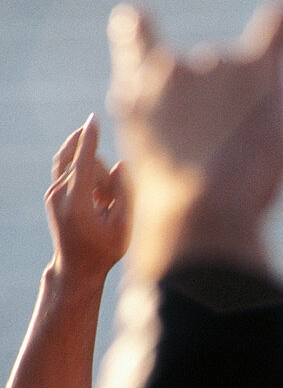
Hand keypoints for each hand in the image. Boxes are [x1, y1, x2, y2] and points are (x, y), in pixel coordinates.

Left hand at [46, 115, 131, 279]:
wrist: (77, 267)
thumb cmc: (105, 250)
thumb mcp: (123, 225)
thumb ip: (124, 192)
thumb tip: (121, 164)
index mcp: (77, 205)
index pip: (84, 163)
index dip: (90, 140)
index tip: (93, 119)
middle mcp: (59, 195)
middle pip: (85, 163)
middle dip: (104, 174)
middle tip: (111, 202)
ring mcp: (53, 193)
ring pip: (77, 164)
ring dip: (96, 175)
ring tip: (104, 203)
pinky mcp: (53, 193)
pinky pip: (69, 168)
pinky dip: (86, 173)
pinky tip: (97, 193)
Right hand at [107, 0, 282, 273]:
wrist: (199, 212)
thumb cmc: (185, 212)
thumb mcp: (165, 171)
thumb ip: (180, 138)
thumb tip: (207, 140)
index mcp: (136, 94)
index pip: (137, 39)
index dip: (141, 32)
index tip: (141, 15)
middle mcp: (169, 67)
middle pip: (211, 79)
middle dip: (225, 115)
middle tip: (227, 164)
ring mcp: (213, 63)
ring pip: (250, 87)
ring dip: (255, 119)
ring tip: (248, 162)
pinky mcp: (257, 68)